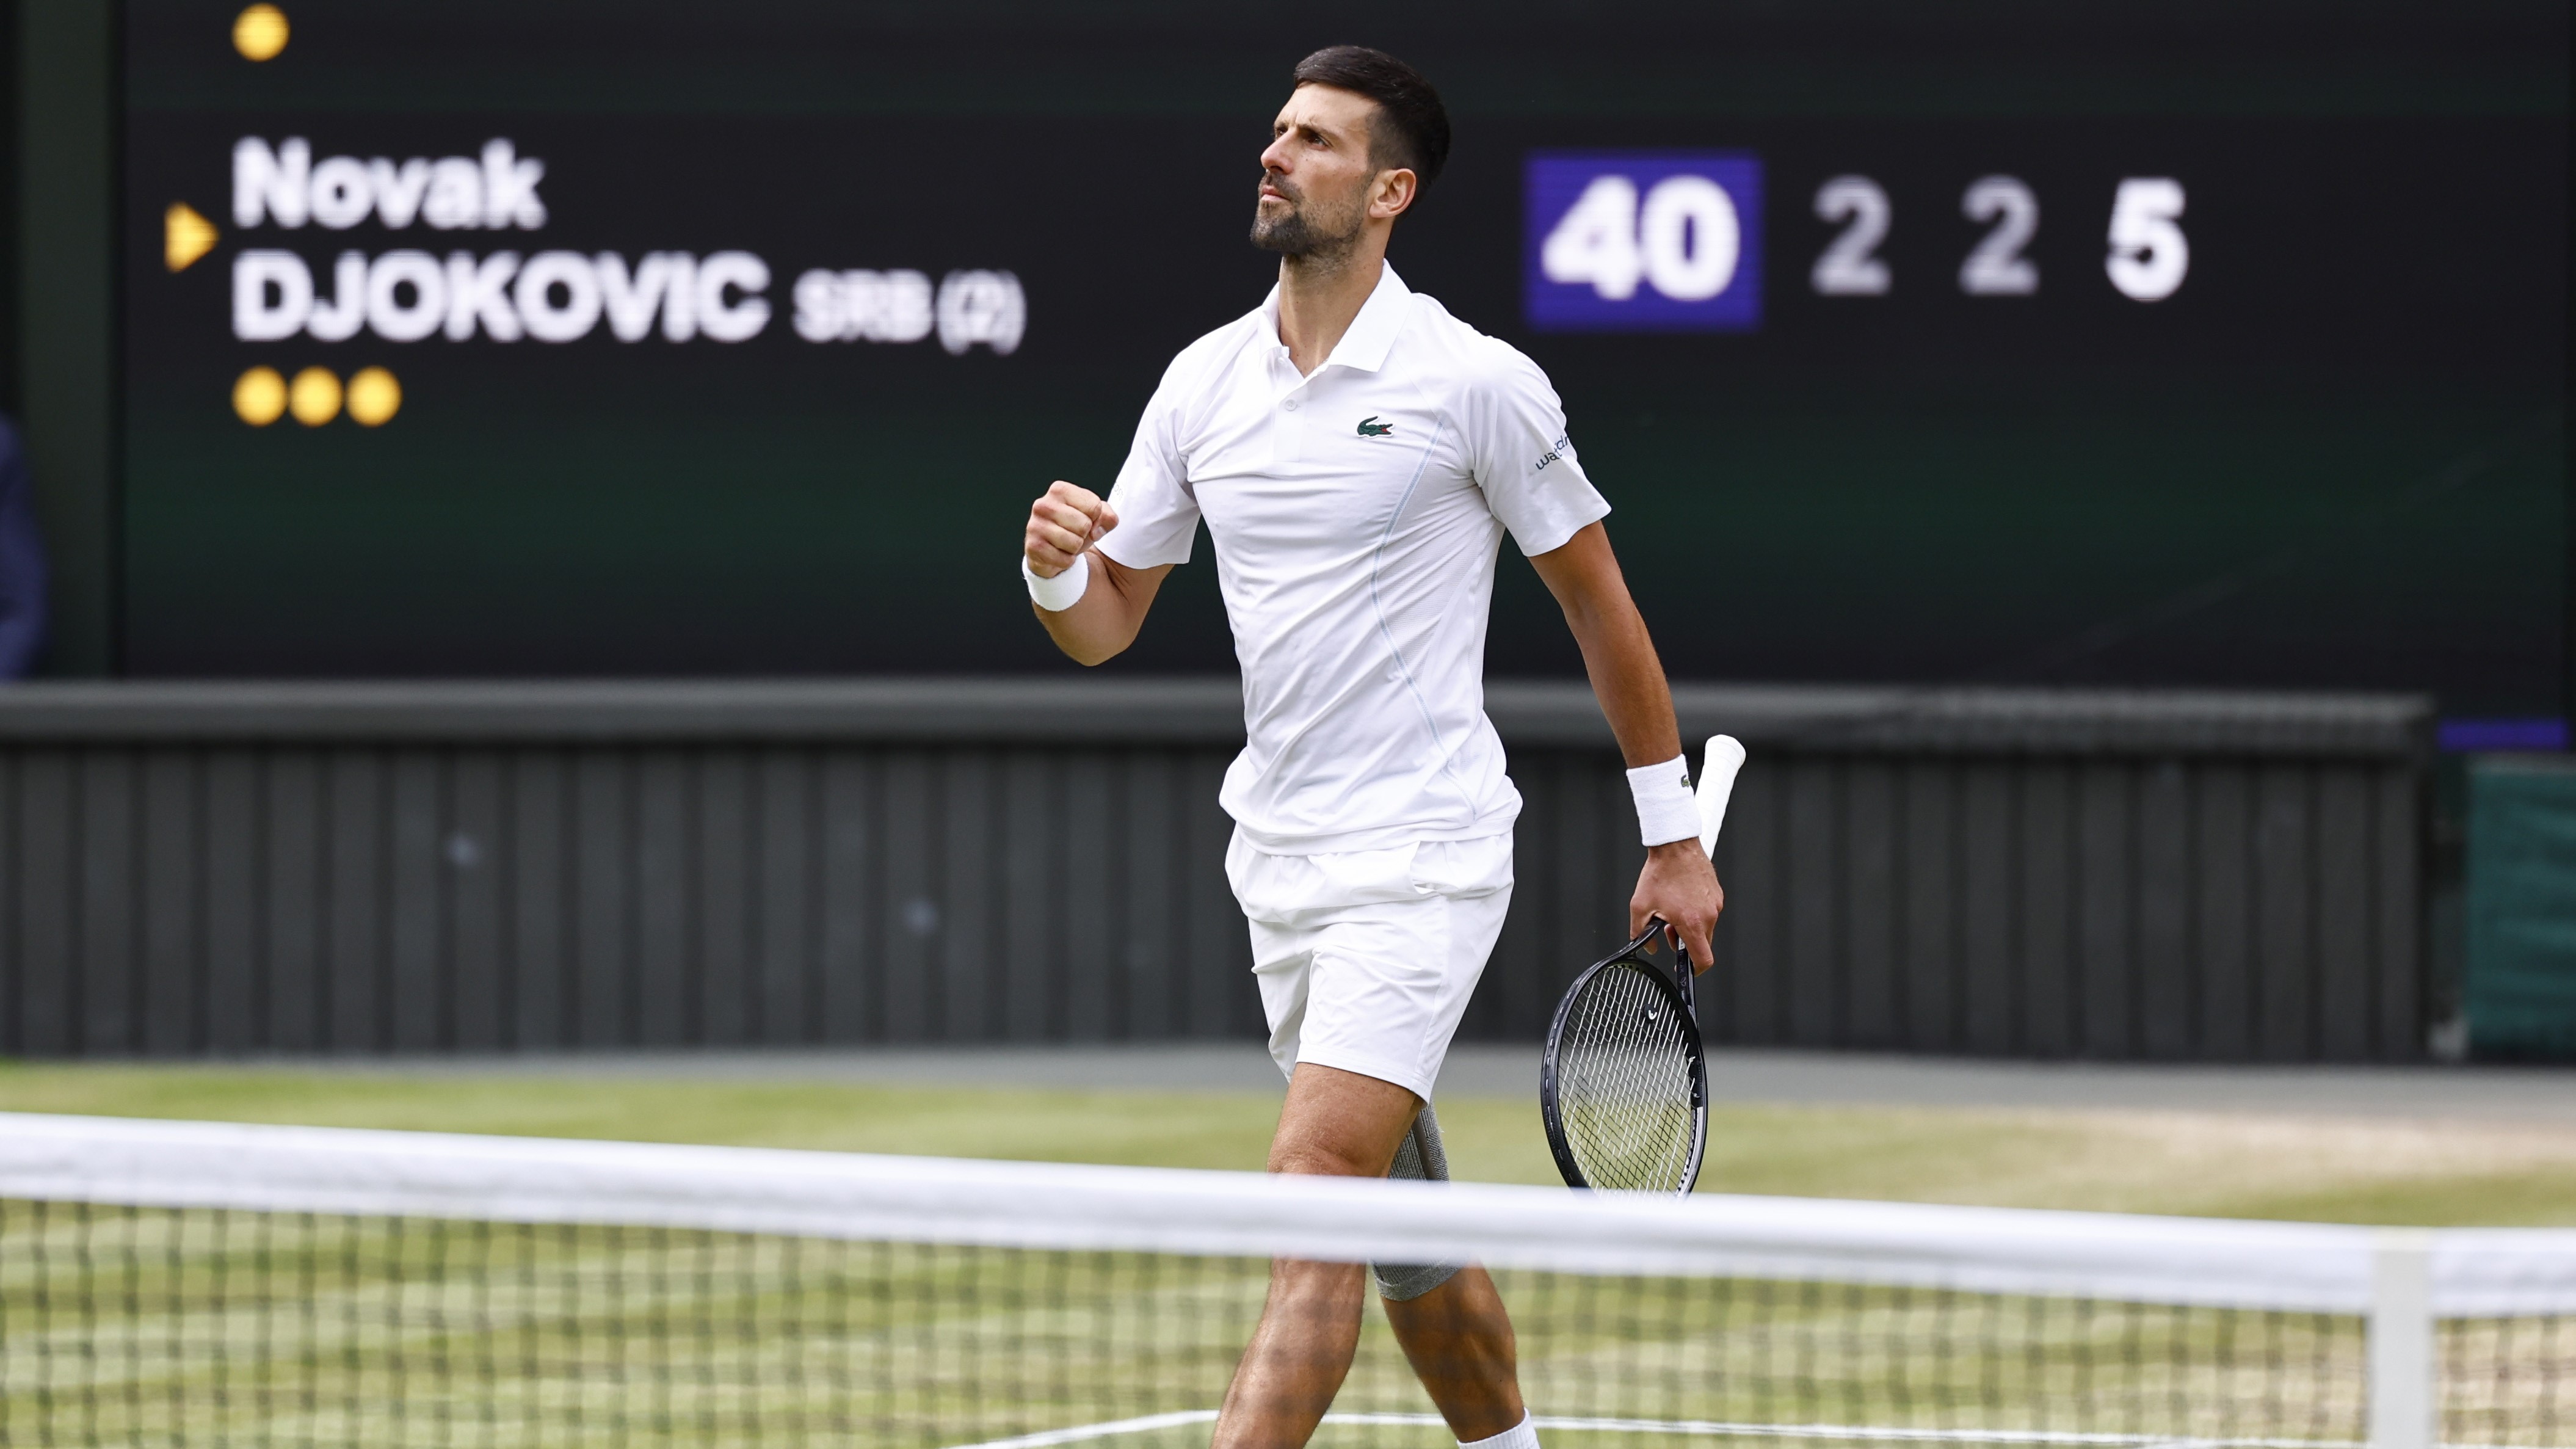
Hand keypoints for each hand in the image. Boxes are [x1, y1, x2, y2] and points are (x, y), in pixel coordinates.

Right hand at [1025, 481, 1118, 578]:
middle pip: (1085, 525)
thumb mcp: (1096, 516)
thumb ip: (1107, 516)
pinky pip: (1065, 559)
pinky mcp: (1033, 547)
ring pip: (1075, 543)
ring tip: (1066, 543)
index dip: (1096, 518)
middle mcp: (1043, 504)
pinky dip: (1067, 561)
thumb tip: (1095, 531)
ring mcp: (1035, 526)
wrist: (1052, 551)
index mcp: (1059, 490)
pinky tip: (1058, 553)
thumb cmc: (1075, 528)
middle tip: (1074, 533)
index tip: (1085, 519)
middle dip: (1085, 534)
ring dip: (1075, 548)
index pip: (1094, 507)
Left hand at [1630, 840, 1722, 973]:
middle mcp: (1709, 915)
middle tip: (1670, 932)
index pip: (1704, 959)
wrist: (1675, 846)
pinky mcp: (1717, 894)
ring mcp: (1715, 904)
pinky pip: (1708, 912)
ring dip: (1690, 928)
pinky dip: (1696, 914)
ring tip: (1672, 913)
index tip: (1688, 969)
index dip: (1696, 970)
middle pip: (1703, 944)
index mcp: (1692, 922)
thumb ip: (1640, 933)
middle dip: (1687, 944)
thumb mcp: (1640, 906)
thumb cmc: (1660, 873)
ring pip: (1706, 928)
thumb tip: (1648, 946)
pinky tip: (1681, 901)